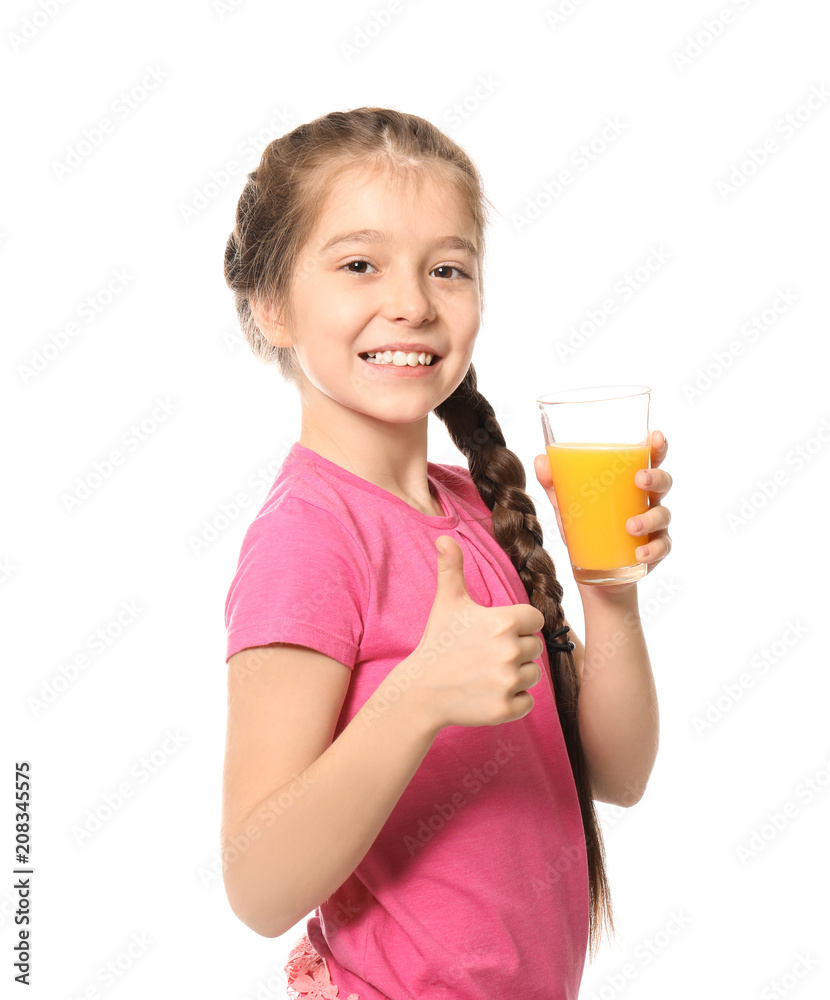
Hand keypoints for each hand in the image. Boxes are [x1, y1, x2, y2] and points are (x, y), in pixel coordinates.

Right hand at [402, 536, 546, 731]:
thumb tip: (444, 538)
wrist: (421, 691)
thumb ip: (452, 568)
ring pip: (533, 674)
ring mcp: (508, 681)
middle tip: (486, 655)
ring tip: (486, 673)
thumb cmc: (438, 643)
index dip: (519, 624)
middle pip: (535, 647)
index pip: (535, 619)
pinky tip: (489, 692)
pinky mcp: (506, 708)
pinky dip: (513, 700)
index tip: (497, 632)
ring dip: (516, 675)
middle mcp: (509, 650)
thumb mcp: (446, 602)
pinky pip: (528, 701)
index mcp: (501, 622)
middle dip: (515, 650)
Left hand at [533, 429, 672, 584]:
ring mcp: (654, 527)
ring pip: (663, 514)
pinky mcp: (654, 552)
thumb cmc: (586, 531)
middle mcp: (646, 502)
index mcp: (629, 485)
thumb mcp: (567, 507)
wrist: (594, 576)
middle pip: (663, 482)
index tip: (655, 436)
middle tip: (639, 480)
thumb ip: (555, 484)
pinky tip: (640, 554)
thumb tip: (540, 460)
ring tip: (631, 526)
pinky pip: (662, 548)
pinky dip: (652, 550)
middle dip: (655, 477)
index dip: (656, 447)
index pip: (648, 460)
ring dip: (649, 518)